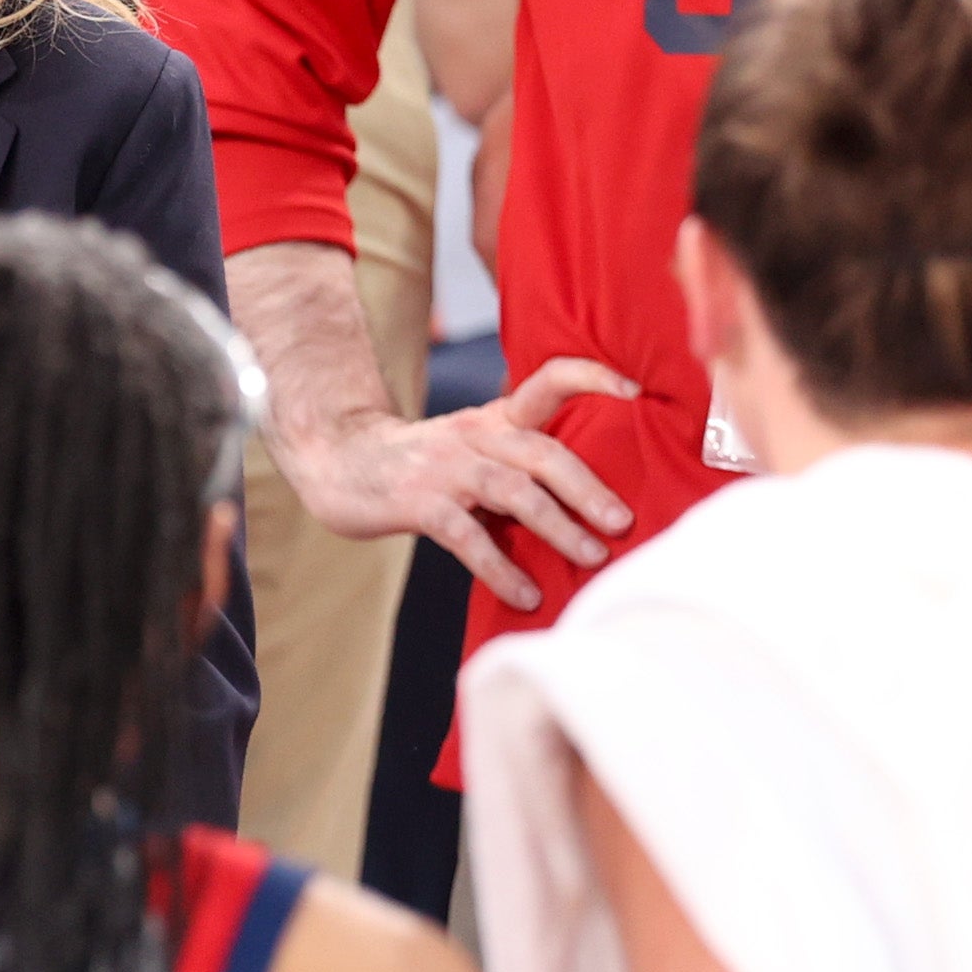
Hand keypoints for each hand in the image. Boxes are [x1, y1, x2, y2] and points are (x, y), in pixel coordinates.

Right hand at [272, 360, 643, 612]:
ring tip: (591, 556)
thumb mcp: (470, 446)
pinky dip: (500, 567)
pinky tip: (526, 594)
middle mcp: (473, 435)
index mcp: (493, 418)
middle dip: (587, 486)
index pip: (547, 381)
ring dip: (556, 525)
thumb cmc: (418, 465)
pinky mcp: (417, 502)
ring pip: (512, 490)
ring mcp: (444, 468)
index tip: (635, 391)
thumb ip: (518, 463)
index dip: (590, 377)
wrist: (336, 462)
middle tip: (623, 522)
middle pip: (541, 451)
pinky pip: (466, 536)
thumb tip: (587, 506)